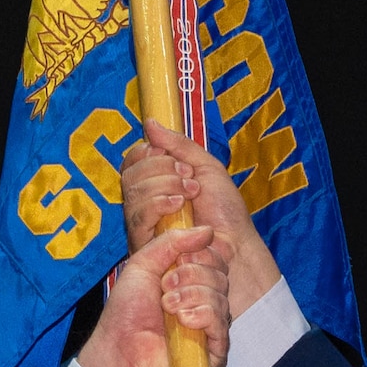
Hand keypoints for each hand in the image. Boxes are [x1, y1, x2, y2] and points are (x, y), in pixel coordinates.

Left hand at [76, 224, 229, 366]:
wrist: (118, 350)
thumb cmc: (126, 312)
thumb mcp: (143, 264)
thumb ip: (171, 242)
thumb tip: (207, 230)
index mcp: (190, 280)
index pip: (215, 257)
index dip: (199, 254)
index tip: (176, 262)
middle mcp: (203, 300)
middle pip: (220, 273)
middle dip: (191, 274)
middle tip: (165, 287)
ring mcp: (210, 324)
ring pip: (221, 295)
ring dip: (191, 296)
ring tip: (167, 307)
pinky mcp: (214, 348)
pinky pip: (221, 321)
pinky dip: (202, 315)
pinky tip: (182, 320)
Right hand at [122, 121, 282, 318]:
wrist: (236, 243)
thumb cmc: (225, 211)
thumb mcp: (206, 167)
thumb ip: (179, 145)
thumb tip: (150, 123)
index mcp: (156, 184)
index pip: (132, 162)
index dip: (145, 153)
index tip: (170, 155)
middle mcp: (145, 204)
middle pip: (130, 174)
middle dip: (161, 168)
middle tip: (189, 178)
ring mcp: (143, 225)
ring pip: (133, 193)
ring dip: (165, 184)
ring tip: (191, 192)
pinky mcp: (144, 244)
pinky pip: (137, 216)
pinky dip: (158, 203)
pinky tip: (179, 205)